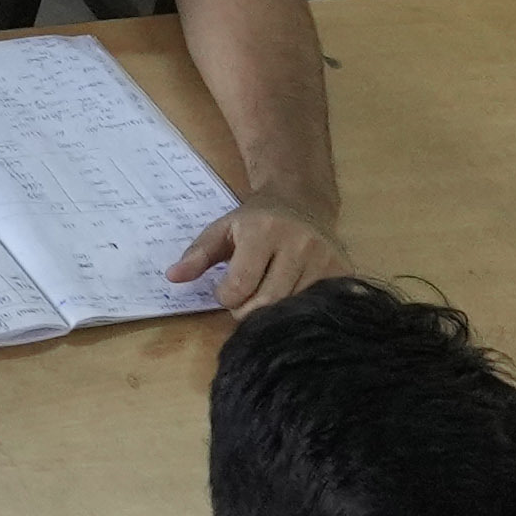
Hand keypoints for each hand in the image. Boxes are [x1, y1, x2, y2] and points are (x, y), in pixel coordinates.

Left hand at [165, 197, 349, 312]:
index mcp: (262, 231)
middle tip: (243, 305)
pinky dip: (300, 312)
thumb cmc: (254, 219)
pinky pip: (320, 306)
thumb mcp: (221, 229)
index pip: (240, 285)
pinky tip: (290, 304)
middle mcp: (298, 245)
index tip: (224, 292)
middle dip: (248, 312)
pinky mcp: (344, 272)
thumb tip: (172, 277)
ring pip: (295, 309)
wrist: (302, 201)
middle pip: (269, 302)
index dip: (226, 297)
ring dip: (275, 314)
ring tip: (264, 302)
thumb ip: (197, 255)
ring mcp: (325, 260)